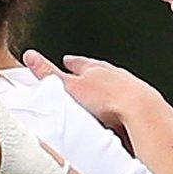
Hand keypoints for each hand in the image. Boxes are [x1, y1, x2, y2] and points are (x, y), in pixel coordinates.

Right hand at [26, 49, 165, 141]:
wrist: (141, 111)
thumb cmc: (108, 99)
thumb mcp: (68, 86)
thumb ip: (48, 73)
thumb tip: (30, 56)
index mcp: (95, 69)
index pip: (80, 62)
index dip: (72, 62)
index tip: (67, 60)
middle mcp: (114, 75)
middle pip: (100, 72)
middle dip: (91, 75)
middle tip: (84, 78)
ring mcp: (130, 89)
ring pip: (115, 86)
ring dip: (107, 91)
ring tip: (99, 101)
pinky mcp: (140, 105)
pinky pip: (126, 103)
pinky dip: (119, 106)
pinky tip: (115, 116)